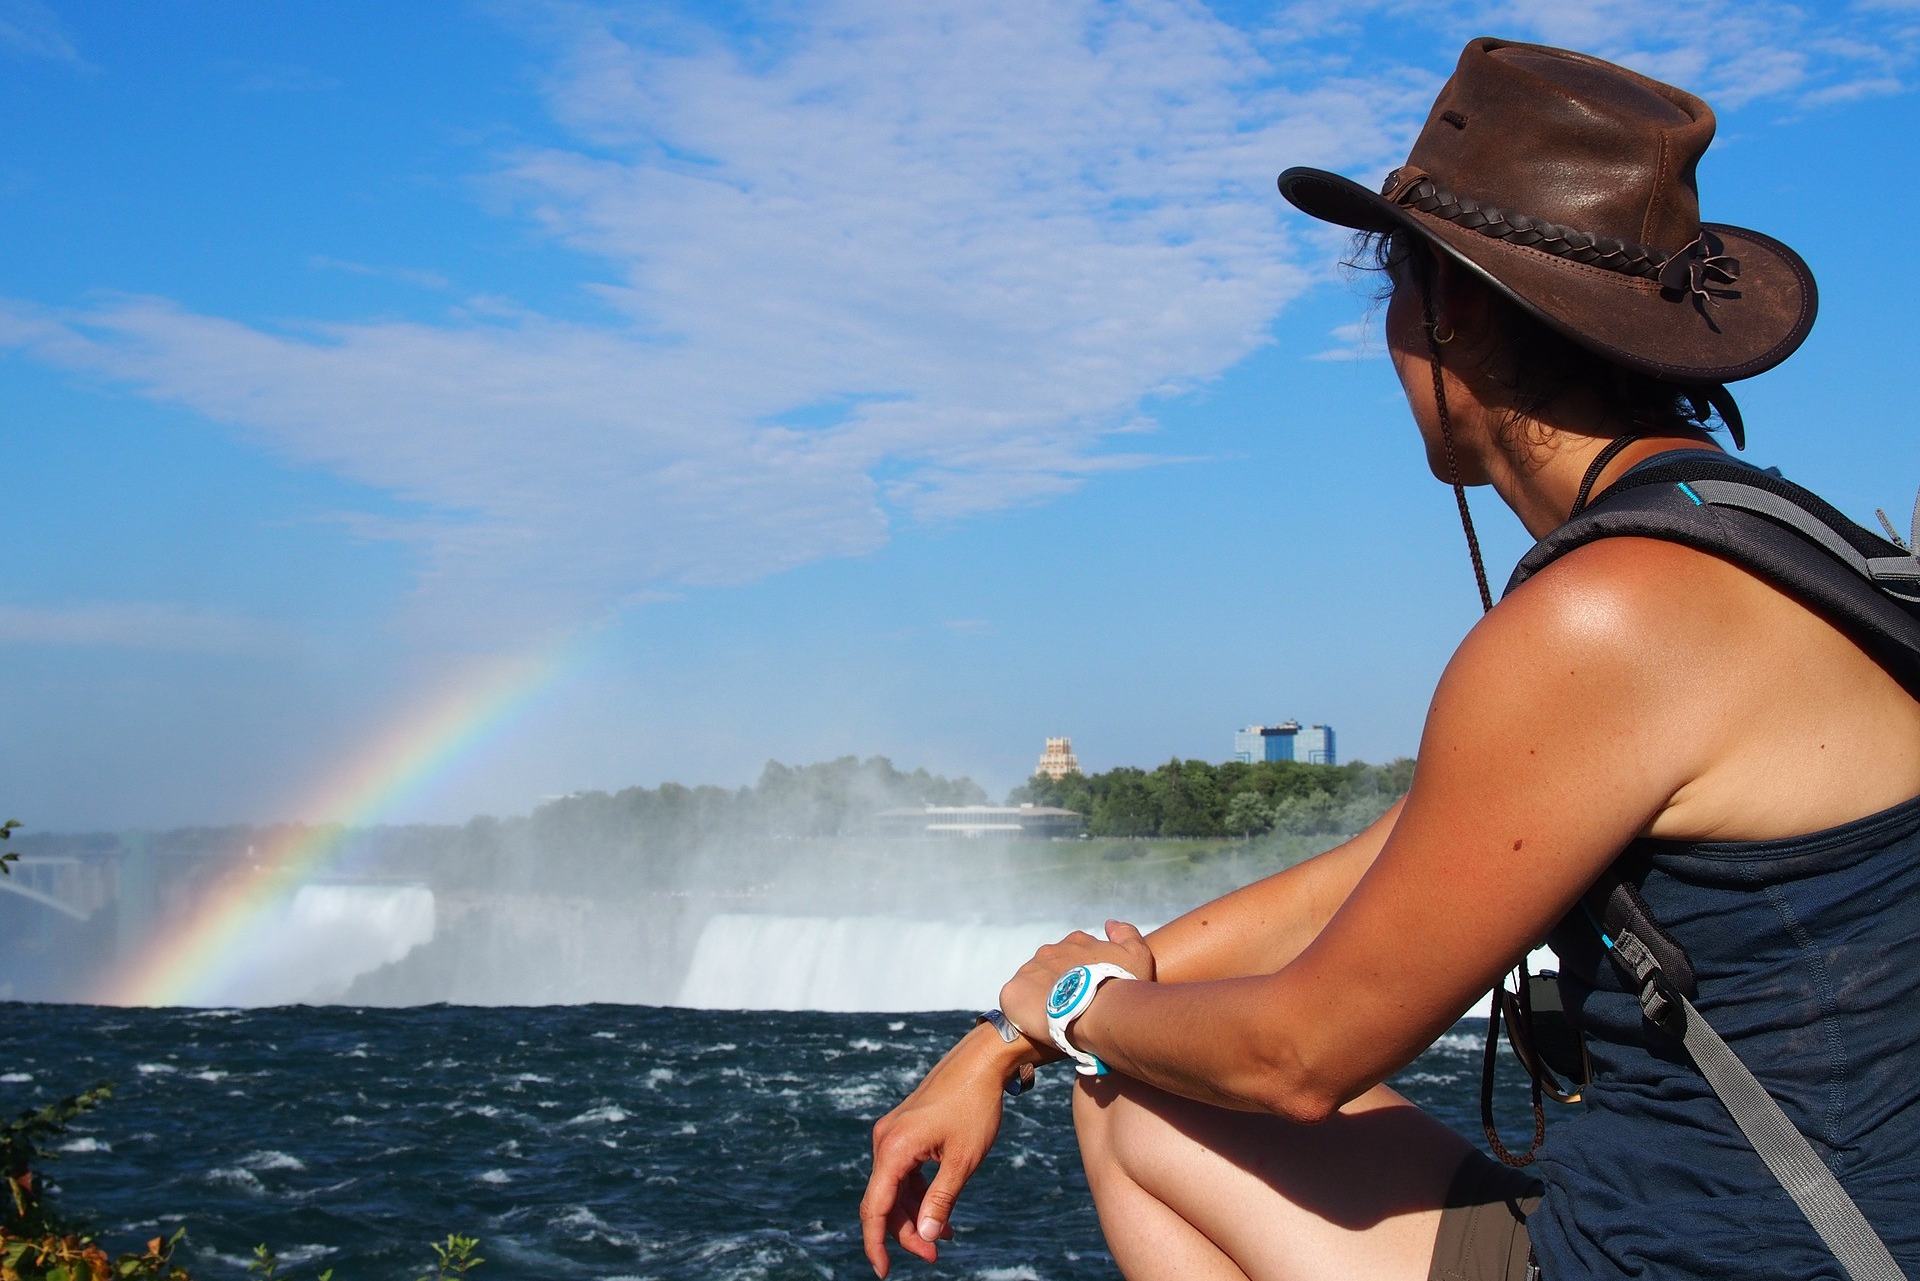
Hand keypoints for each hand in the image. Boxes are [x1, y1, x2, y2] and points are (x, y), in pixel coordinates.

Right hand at [859, 1026, 1011, 1276]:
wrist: (981, 1062)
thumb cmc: (975, 1107)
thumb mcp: (962, 1161)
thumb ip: (941, 1201)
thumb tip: (926, 1238)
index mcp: (893, 1149)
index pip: (875, 1208)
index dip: (876, 1244)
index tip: (884, 1273)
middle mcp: (884, 1141)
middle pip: (884, 1201)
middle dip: (906, 1232)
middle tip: (935, 1256)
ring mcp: (892, 1134)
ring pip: (894, 1188)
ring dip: (914, 1214)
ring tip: (945, 1238)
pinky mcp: (904, 1130)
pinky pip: (903, 1171)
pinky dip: (918, 1193)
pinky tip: (941, 1212)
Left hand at [999, 920, 1156, 1046]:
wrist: (1099, 1011)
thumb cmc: (1122, 985)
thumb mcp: (1137, 954)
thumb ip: (1126, 933)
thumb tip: (1109, 923)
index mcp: (1076, 942)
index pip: (1075, 954)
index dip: (1083, 973)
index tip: (1090, 990)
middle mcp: (1050, 951)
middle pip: (1051, 969)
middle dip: (1060, 984)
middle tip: (1072, 1008)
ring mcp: (1029, 970)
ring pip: (1032, 984)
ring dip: (1041, 998)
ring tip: (1055, 1020)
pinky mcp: (1013, 992)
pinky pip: (1014, 1001)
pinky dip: (1021, 1011)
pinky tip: (1036, 1024)